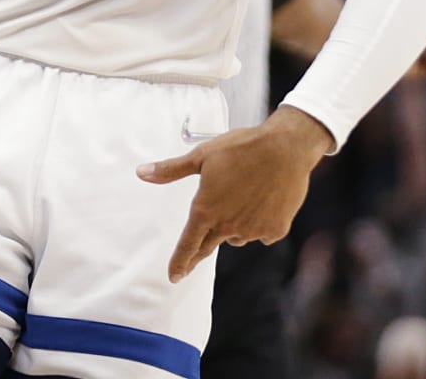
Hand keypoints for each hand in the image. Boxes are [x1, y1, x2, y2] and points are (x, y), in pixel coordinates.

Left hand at [138, 106, 331, 282]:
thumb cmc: (240, 149)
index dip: (179, 261)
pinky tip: (262, 203)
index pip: (188, 243)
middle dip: (197, 256)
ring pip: (236, 236)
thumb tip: (141, 172)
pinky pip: (261, 233)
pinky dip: (257, 223)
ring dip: (232, 227)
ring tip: (240, 198)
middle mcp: (229, 225)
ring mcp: (253, 230)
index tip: (173, 276)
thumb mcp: (201, 155)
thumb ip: (170, 170)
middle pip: (209, 246)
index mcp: (207, 210)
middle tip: (189, 266)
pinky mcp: (275, 229)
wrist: (285, 149)